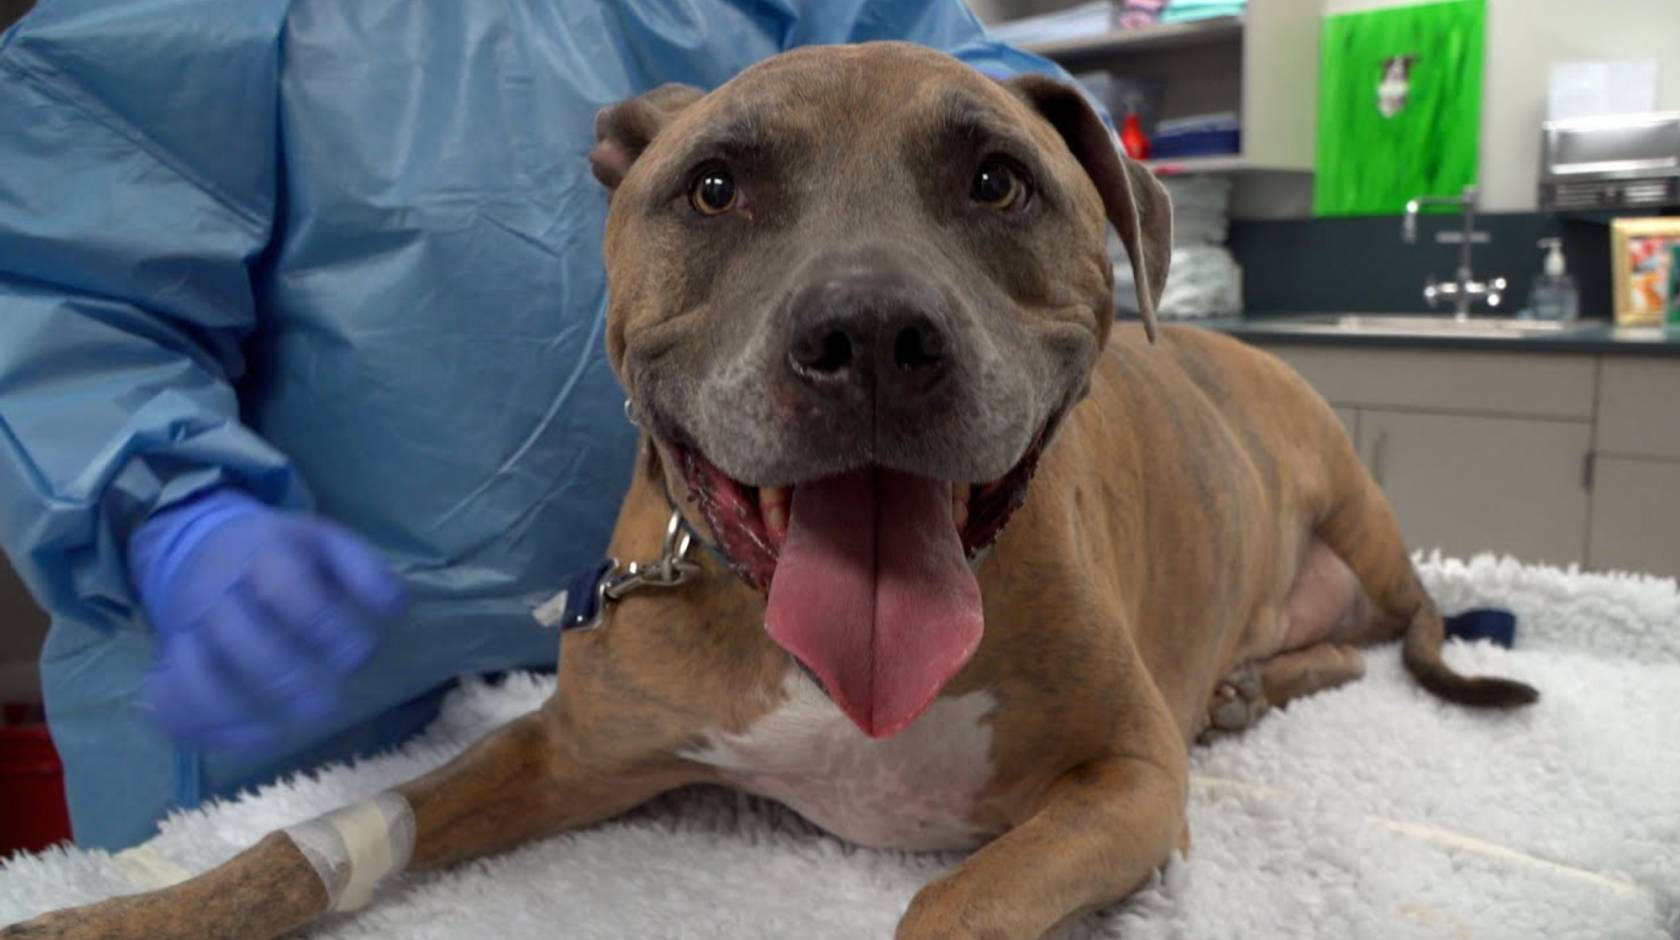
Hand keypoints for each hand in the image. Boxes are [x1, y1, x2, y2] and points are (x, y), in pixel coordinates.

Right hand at [127, 488, 407, 750]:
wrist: (201, 546)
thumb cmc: (283, 556)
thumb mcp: (328, 544)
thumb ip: (366, 572)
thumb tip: (394, 610)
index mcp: (264, 554)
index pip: (289, 591)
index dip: (328, 629)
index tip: (358, 655)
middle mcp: (216, 591)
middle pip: (242, 640)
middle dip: (290, 680)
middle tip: (326, 704)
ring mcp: (184, 630)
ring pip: (196, 679)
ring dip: (242, 712)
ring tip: (284, 727)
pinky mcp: (166, 665)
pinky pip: (170, 706)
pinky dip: (204, 729)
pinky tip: (251, 736)